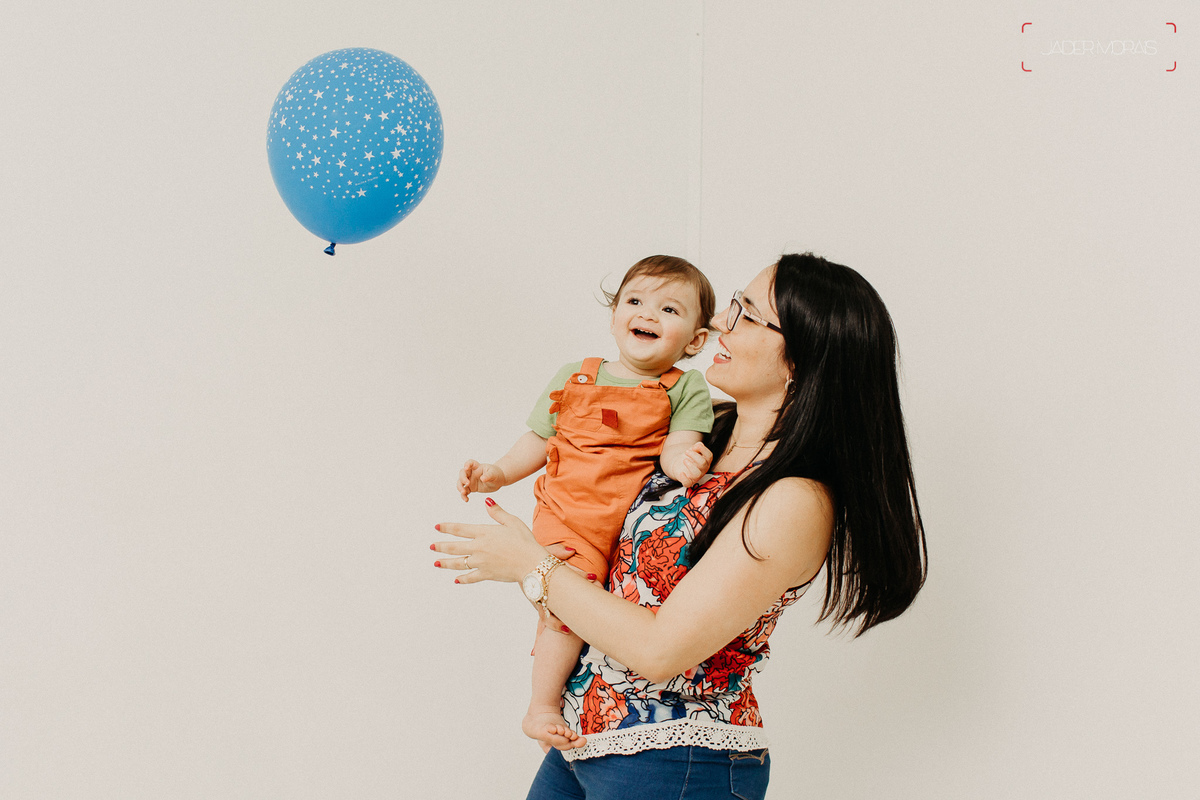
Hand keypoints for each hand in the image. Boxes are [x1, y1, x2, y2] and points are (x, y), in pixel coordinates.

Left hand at [434, 498, 567, 584]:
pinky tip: (456, 579)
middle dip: (440, 546)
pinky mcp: (486, 574)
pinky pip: (470, 577)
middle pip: (454, 547)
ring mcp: (481, 562)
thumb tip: (487, 501)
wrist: (531, 563)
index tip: (436, 527)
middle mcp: (479, 547)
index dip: (446, 527)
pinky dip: (462, 579)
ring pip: (458, 562)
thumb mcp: (512, 522)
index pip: (460, 529)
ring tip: (435, 563)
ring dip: (445, 563)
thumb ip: (497, 512)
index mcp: (484, 532)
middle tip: (431, 546)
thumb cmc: (525, 541)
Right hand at [457, 460, 506, 501]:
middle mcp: (472, 473)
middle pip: (462, 473)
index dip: (467, 464)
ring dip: (460, 487)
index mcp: (477, 467)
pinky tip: (466, 499)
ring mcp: (470, 480)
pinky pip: (465, 492)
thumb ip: (488, 475)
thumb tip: (482, 478)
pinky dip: (464, 496)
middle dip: (462, 478)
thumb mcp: (494, 474)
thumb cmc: (496, 474)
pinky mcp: (471, 488)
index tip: (466, 467)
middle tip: (467, 484)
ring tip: (464, 493)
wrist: (498, 481)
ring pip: (461, 483)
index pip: (470, 463)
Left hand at [671, 442, 712, 487]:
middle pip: (703, 463)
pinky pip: (688, 483)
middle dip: (694, 456)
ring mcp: (696, 477)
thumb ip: (698, 446)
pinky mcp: (688, 481)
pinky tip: (681, 473)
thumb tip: (698, 445)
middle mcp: (703, 469)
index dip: (702, 449)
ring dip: (690, 466)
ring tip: (684, 460)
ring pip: (697, 474)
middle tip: (686, 452)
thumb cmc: (689, 457)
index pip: (709, 456)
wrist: (679, 465)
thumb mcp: (693, 449)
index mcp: (706, 461)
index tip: (694, 447)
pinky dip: (684, 478)